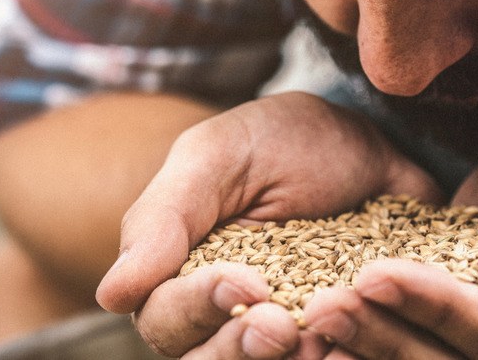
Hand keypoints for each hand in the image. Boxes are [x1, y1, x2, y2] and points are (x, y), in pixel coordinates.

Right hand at [95, 91, 443, 357]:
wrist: (365, 140)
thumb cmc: (283, 140)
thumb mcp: (219, 156)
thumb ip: (163, 218)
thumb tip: (113, 295)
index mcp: (182, 268)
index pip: (163, 316)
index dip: (196, 308)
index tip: (246, 282)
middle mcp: (224, 307)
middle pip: (203, 358)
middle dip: (236, 350)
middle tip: (279, 327)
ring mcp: (279, 322)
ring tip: (314, 338)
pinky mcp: (330, 330)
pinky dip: (330, 359)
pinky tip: (347, 343)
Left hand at [301, 100, 477, 358]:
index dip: (436, 308)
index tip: (376, 276)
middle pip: (457, 359)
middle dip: (387, 334)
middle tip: (324, 306)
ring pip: (430, 359)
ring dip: (370, 342)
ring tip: (316, 315)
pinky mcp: (462, 323)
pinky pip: (416, 338)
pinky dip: (373, 338)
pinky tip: (328, 332)